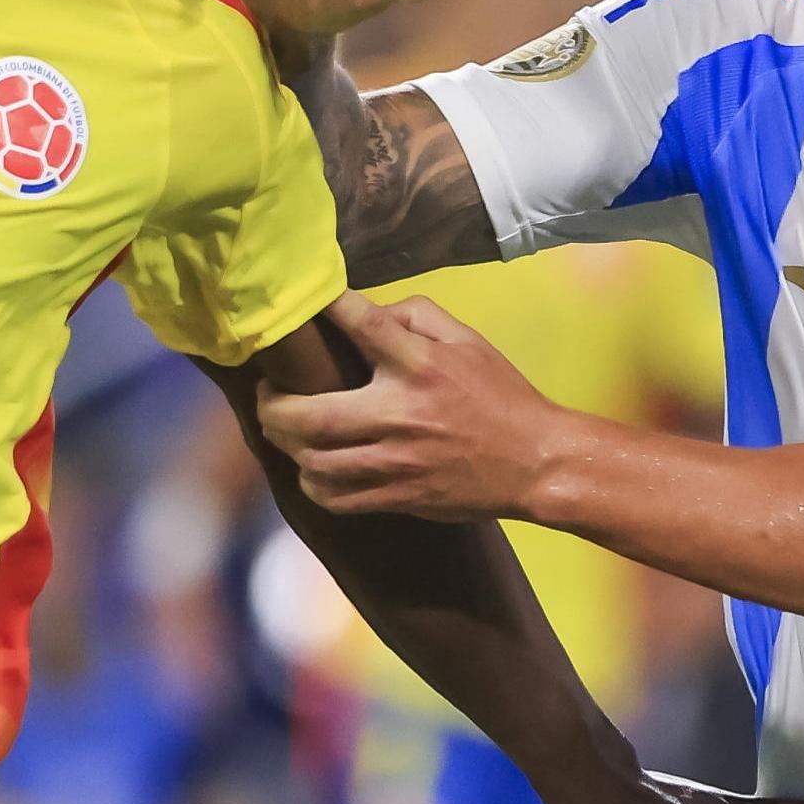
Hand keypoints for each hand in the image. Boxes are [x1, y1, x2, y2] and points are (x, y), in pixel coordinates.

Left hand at [253, 294, 564, 518]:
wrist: (534, 462)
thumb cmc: (498, 394)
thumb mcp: (467, 339)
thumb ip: (413, 314)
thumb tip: (363, 310)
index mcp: (419, 365)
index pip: (359, 324)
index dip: (323, 308)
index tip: (299, 306)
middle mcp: (401, 414)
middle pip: (310, 413)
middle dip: (273, 403)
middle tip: (269, 393)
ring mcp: (397, 462)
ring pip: (313, 460)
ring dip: (287, 443)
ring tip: (286, 429)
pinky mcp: (398, 497)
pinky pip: (335, 497)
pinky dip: (313, 483)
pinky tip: (314, 468)